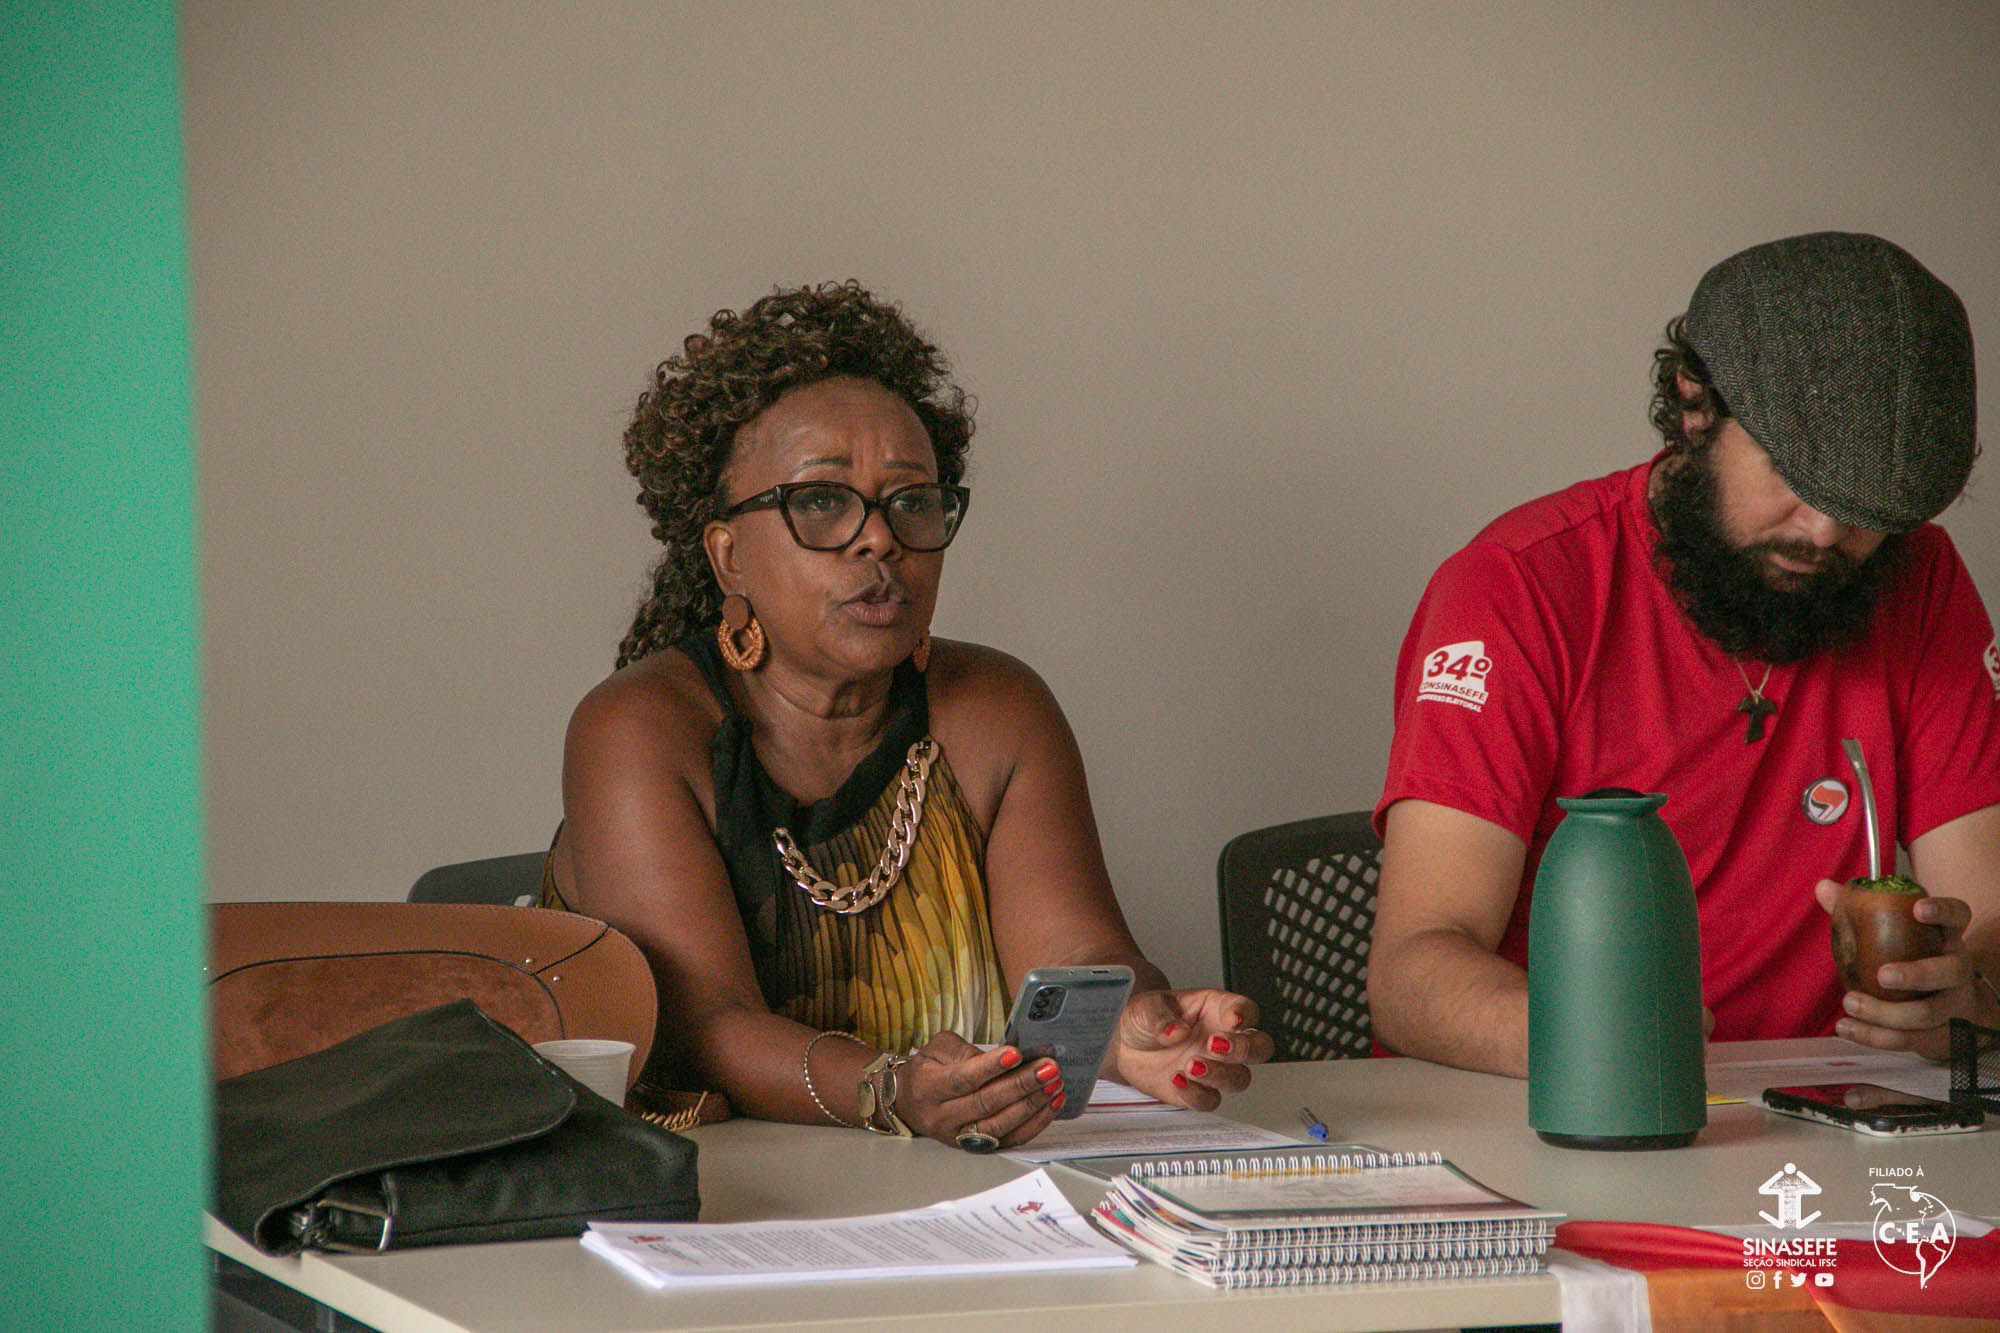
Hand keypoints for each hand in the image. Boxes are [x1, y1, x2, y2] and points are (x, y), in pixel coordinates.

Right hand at [891, 1031, 1063, 1147]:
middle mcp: (942, 1117)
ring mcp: (959, 1136)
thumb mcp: (937, 1049)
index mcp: (929, 1088)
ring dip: (1032, 1105)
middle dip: (1021, 1085)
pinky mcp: (977, 1147)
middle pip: (985, 1104)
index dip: (990, 1068)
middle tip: (1047, 1069)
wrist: (909, 1103)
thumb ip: (965, 1050)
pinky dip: (1035, 1123)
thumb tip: (1003, 1057)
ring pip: (1000, 1126)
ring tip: (1054, 1085)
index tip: (1015, 1054)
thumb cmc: (927, 1071)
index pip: (962, 1079)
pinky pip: (1010, 1140)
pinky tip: (1051, 1105)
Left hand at [1111, 989, 1273, 1109]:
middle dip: (1245, 1049)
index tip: (1233, 1019)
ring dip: (1219, 1074)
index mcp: (1215, 1009)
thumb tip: (1176, 1030)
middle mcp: (1222, 1039)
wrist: (1124, 1045)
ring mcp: (1214, 1067)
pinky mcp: (1199, 1091)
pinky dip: (1196, 1094)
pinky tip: (1177, 1081)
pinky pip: (1210, 1100)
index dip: (1245, 1014)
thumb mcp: (1146, 1007)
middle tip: (1216, 1045)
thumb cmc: (1144, 1019)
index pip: (1244, 1009)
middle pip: (1259, 1047)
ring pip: (1239, 1078)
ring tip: (1190, 1064)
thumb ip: (1160, 1017)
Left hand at [1814, 878, 1987, 1060]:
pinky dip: (1875, 1036)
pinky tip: (1847, 1028)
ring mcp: (1953, 1005)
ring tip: (1850, 1002)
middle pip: (1950, 971)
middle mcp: (1957, 970)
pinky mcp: (1940, 1035)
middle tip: (1882, 975)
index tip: (1918, 909)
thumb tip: (1824, 888)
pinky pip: (1910, 1040)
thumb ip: (1860, 911)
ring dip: (1885, 1013)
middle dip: (1917, 974)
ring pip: (1928, 1013)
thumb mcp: (1896, 935)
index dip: (1943, 911)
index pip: (1958, 916)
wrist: (1951, 1010)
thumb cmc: (1913, 961)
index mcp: (1946, 937)